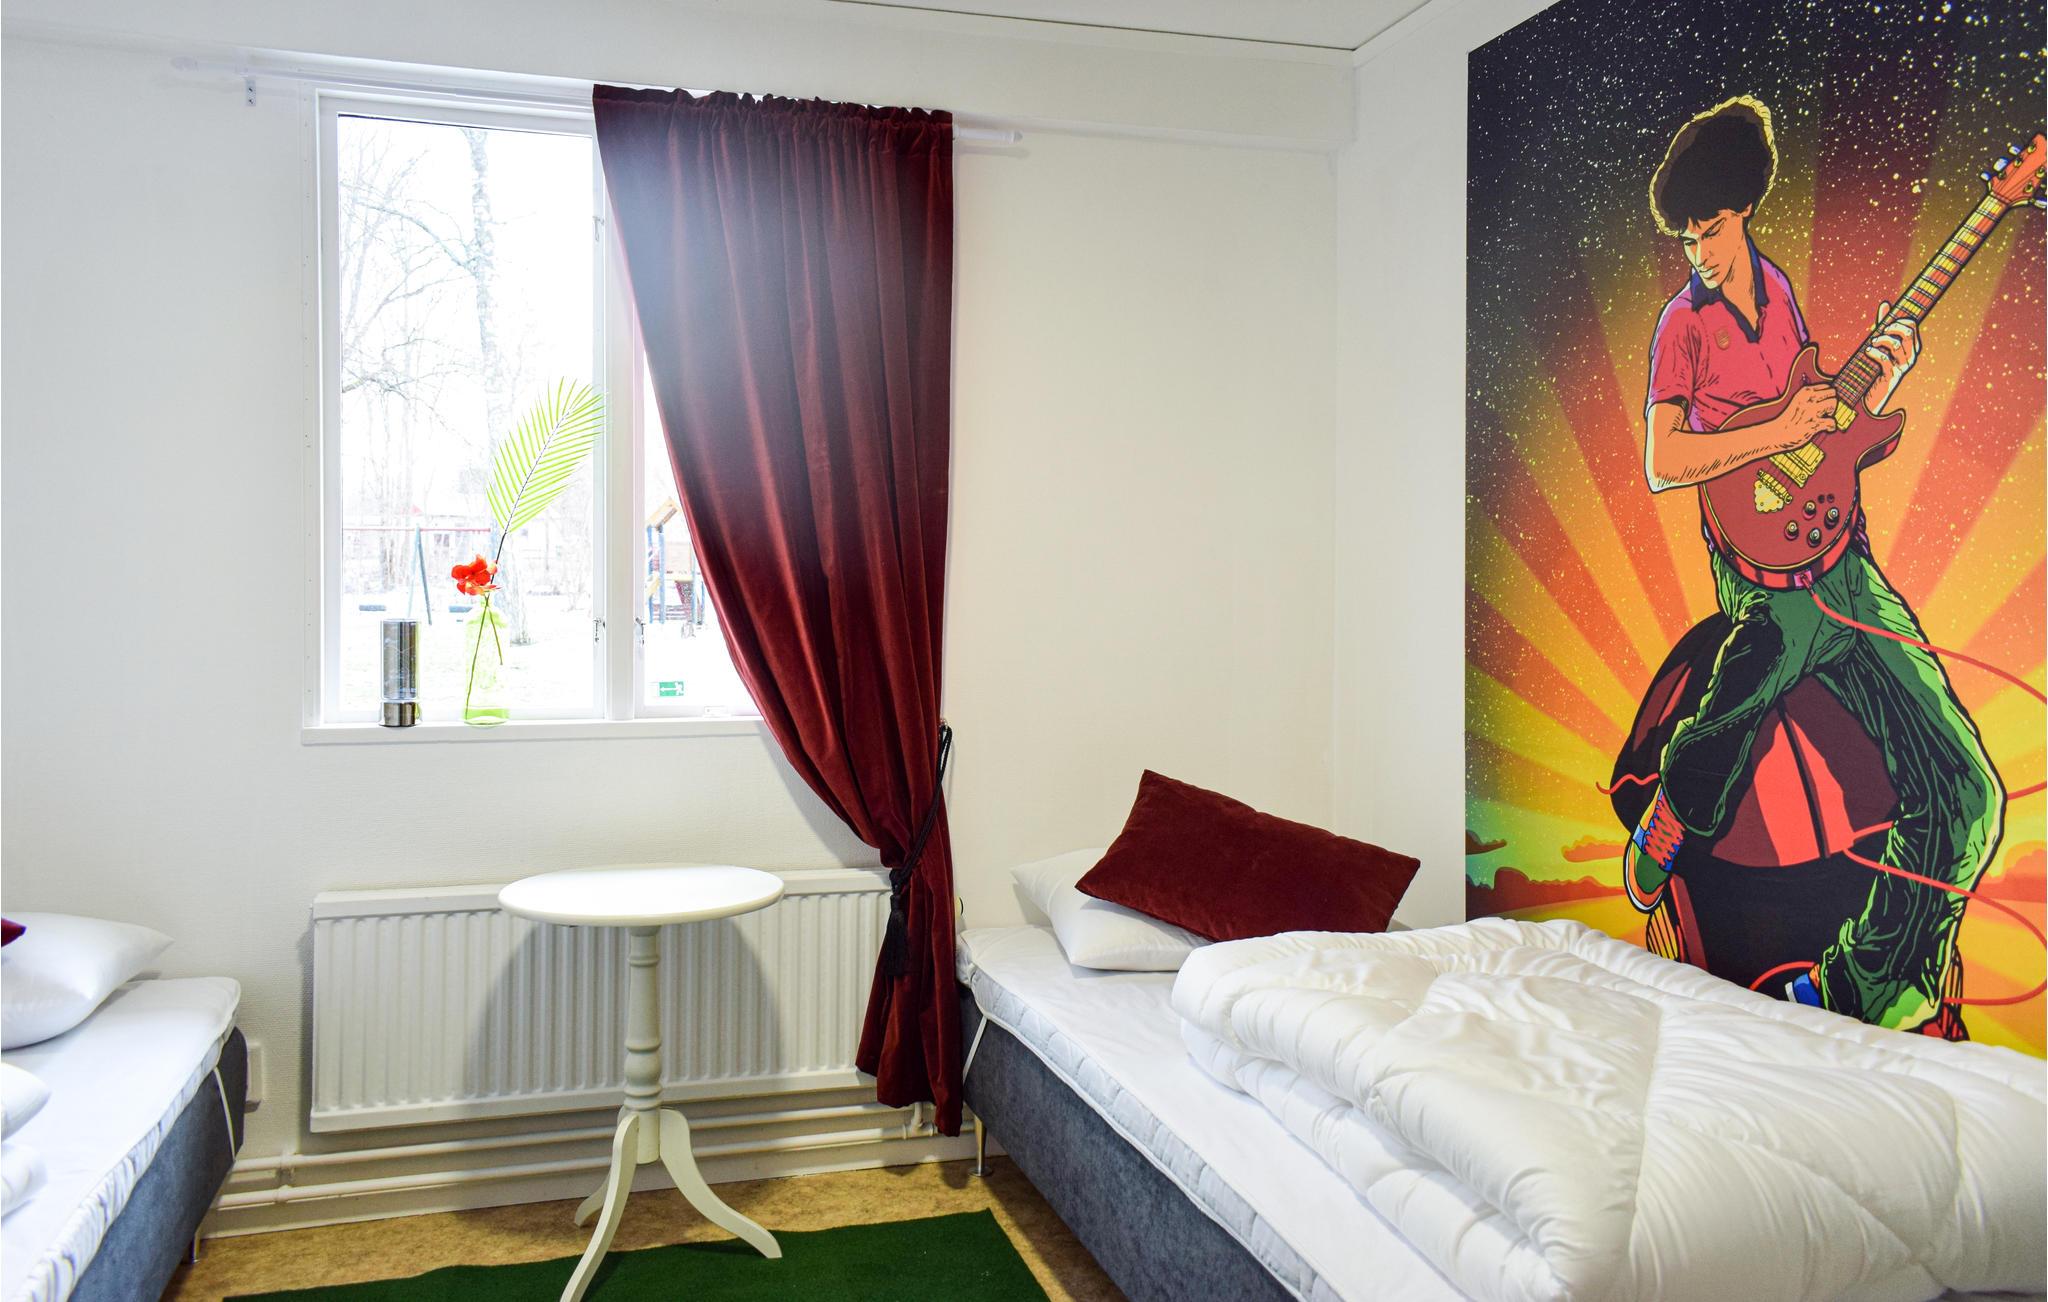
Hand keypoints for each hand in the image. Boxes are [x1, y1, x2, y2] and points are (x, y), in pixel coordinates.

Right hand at [1777, 383, 1834, 444]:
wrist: (1776, 434)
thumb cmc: (1789, 419)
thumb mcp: (1798, 402)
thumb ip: (1811, 397)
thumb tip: (1831, 395)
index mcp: (1804, 392)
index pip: (1827, 386)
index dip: (1828, 395)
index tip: (1824, 403)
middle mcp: (1807, 399)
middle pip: (1833, 392)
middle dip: (1832, 401)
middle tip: (1825, 411)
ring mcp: (1810, 411)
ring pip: (1832, 403)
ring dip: (1832, 412)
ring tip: (1825, 418)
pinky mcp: (1812, 424)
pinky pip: (1831, 422)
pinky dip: (1832, 426)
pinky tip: (1828, 429)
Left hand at [1862, 300, 1919, 414]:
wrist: (1871, 393)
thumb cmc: (1876, 365)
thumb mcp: (1880, 343)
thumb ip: (1883, 324)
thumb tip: (1886, 304)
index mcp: (1911, 347)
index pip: (1911, 325)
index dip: (1898, 319)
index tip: (1884, 323)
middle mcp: (1910, 356)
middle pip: (1907, 332)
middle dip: (1890, 327)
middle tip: (1878, 333)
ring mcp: (1902, 367)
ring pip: (1895, 344)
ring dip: (1880, 339)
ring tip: (1871, 343)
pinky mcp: (1891, 376)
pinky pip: (1885, 359)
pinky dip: (1874, 352)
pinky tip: (1867, 352)